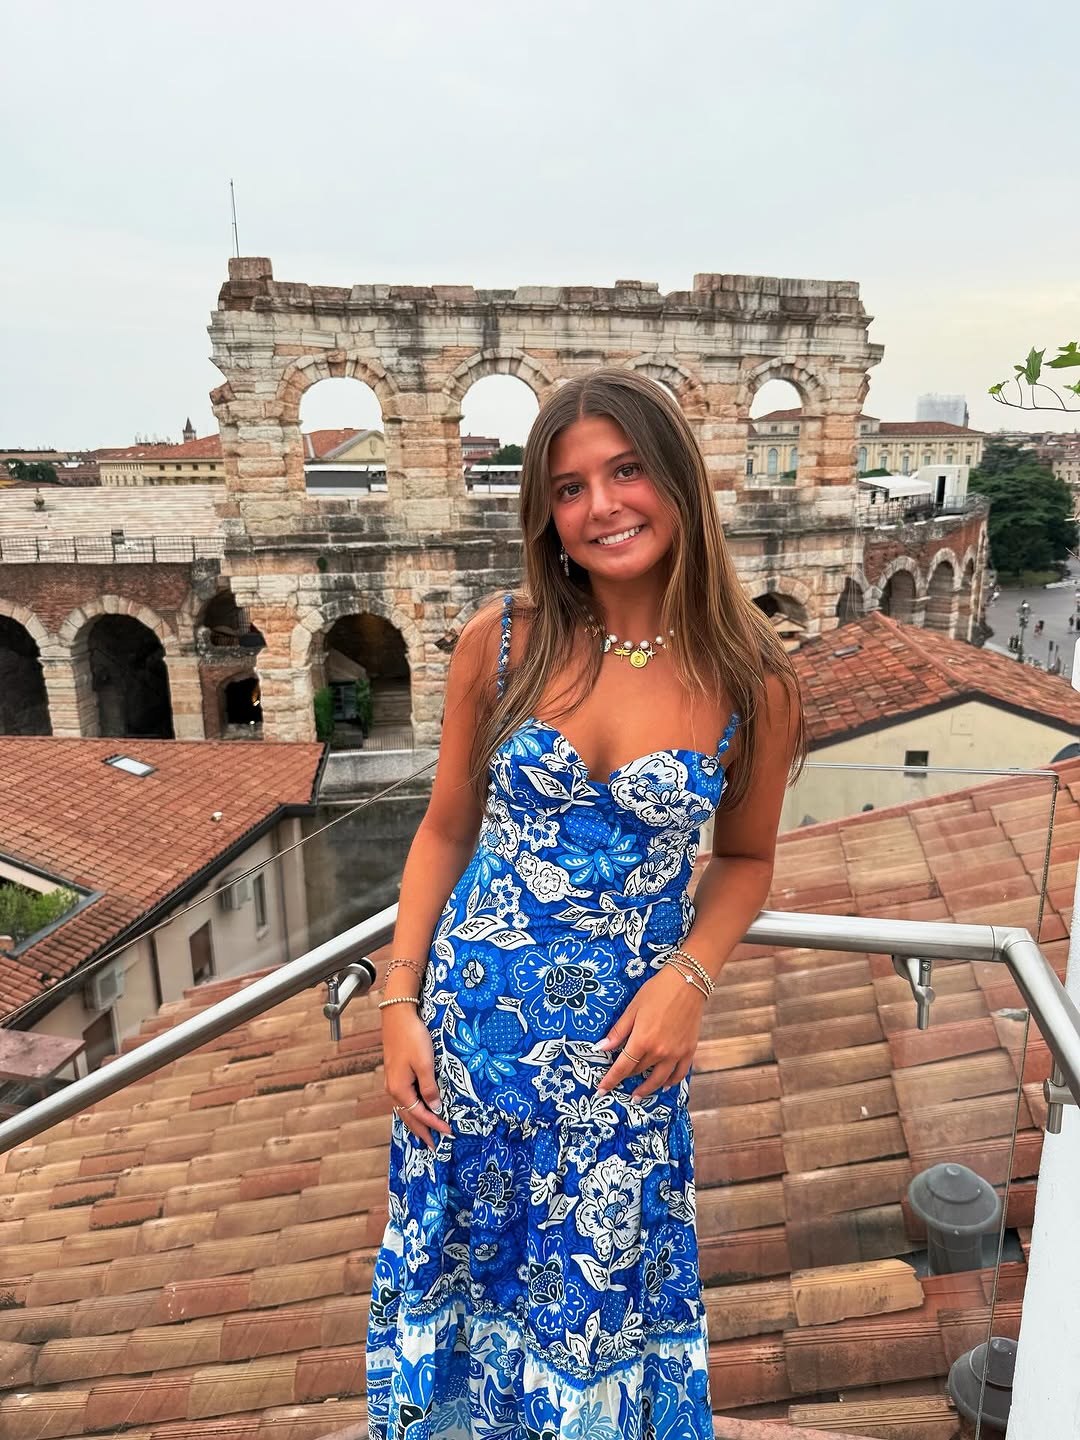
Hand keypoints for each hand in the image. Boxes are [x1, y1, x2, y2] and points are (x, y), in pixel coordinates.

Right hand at [381, 1006, 453, 1150]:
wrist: (397, 1015)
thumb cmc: (412, 1038)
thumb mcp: (425, 1064)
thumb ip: (429, 1088)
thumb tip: (435, 1108)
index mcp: (400, 1089)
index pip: (420, 1115)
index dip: (434, 1125)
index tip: (448, 1133)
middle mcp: (393, 1089)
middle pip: (408, 1116)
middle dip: (422, 1131)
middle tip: (434, 1146)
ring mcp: (392, 1081)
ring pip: (404, 1109)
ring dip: (415, 1122)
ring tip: (425, 1133)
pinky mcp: (394, 1073)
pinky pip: (403, 1099)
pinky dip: (411, 1109)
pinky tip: (416, 1109)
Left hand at [595, 966, 706, 1100]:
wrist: (688, 982)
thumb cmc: (657, 991)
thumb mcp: (633, 1009)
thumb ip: (618, 1031)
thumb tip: (602, 1048)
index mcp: (642, 1040)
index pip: (622, 1067)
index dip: (610, 1080)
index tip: (601, 1090)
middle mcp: (659, 1051)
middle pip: (639, 1071)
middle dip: (626, 1078)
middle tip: (618, 1084)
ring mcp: (676, 1053)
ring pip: (658, 1079)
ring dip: (647, 1089)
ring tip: (638, 1096)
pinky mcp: (689, 1050)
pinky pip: (679, 1074)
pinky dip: (671, 1082)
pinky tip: (664, 1085)